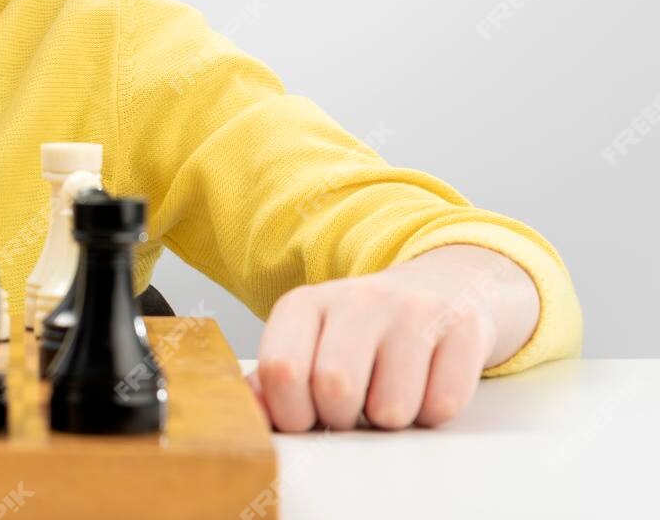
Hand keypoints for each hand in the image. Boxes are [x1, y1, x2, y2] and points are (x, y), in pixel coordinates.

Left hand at [246, 244, 537, 431]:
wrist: (439, 290)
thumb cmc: (359, 334)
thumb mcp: (307, 345)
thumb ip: (272, 382)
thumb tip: (248, 414)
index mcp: (304, 304)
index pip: (280, 370)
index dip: (292, 413)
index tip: (307, 416)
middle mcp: (357, 298)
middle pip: (335, 388)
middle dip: (342, 419)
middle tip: (352, 410)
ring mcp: (413, 309)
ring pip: (391, 408)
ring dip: (390, 420)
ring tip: (388, 393)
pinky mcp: (463, 328)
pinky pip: (442, 405)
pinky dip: (431, 413)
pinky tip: (425, 385)